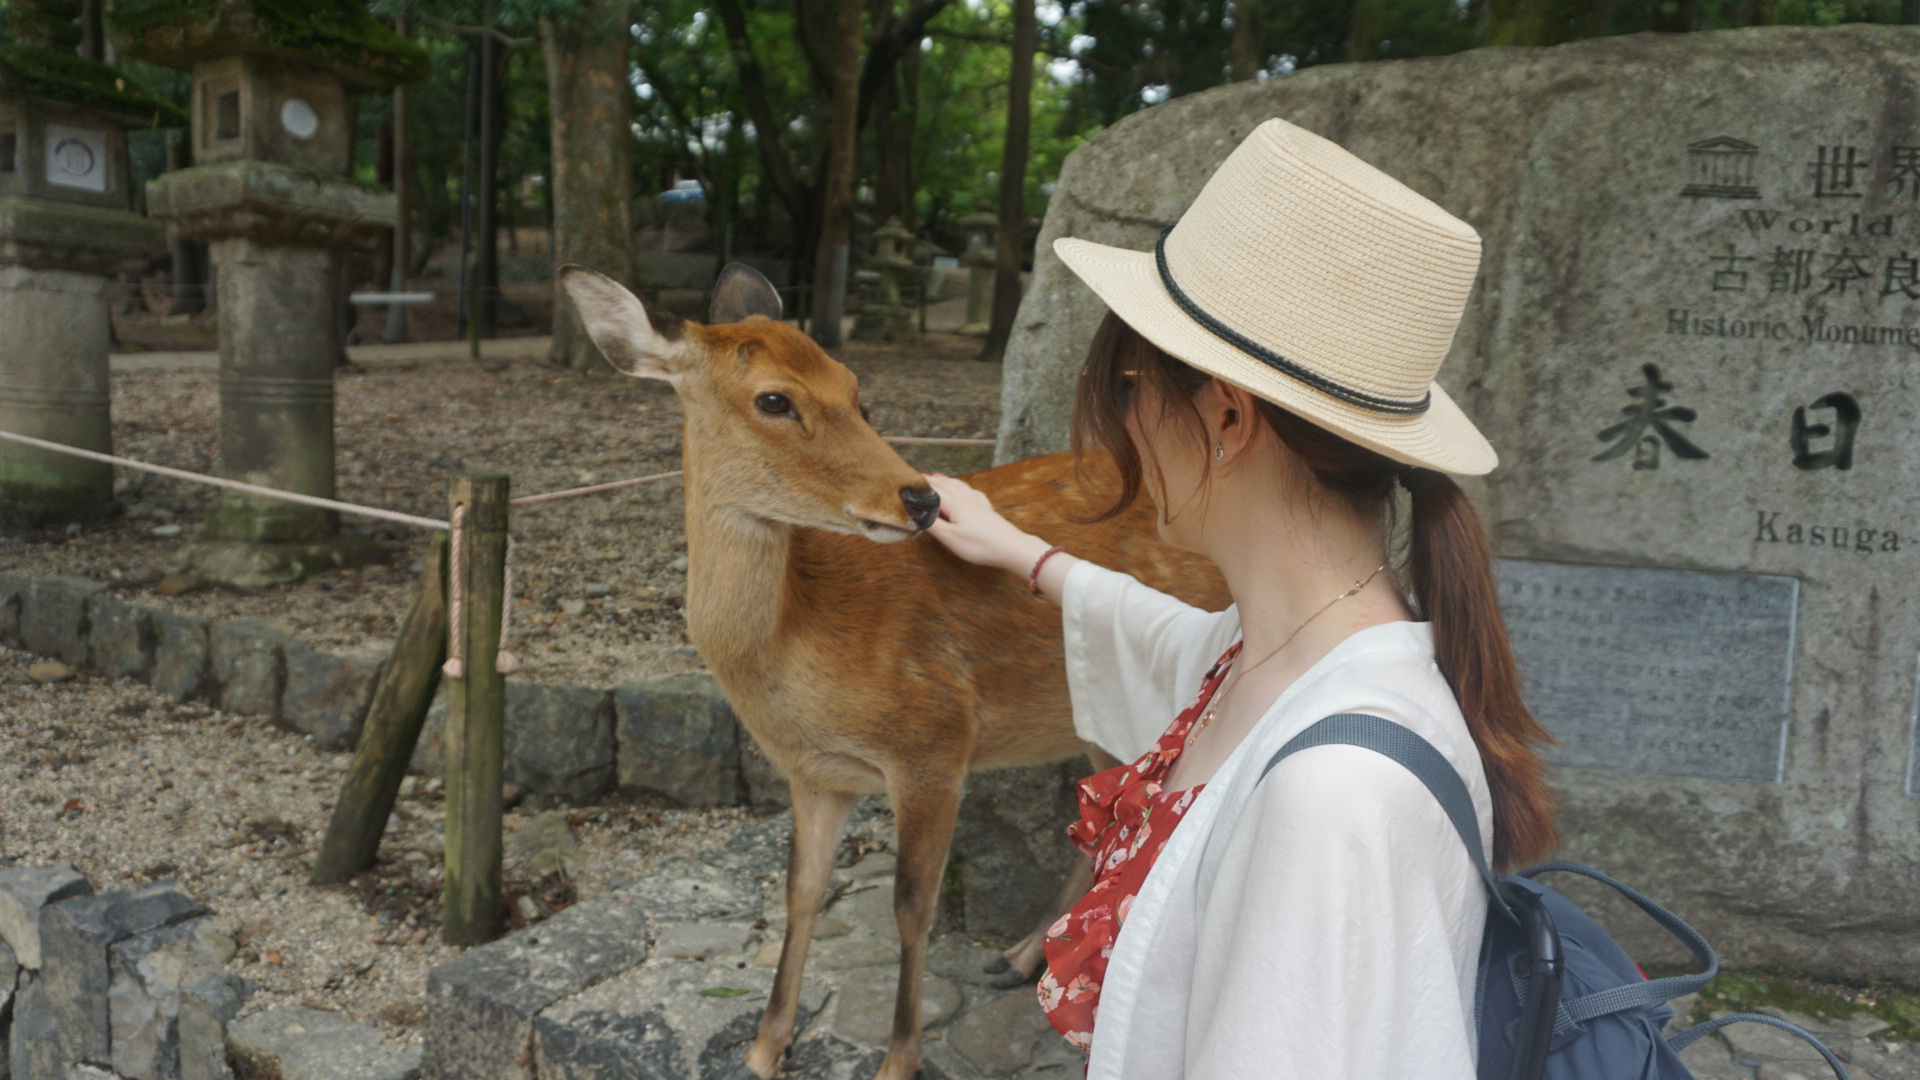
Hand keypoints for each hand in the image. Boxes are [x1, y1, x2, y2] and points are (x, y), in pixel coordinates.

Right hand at [923, 473, 1051, 575]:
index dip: (919, 485)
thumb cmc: (979, 545)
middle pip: (945, 484)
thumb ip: (931, 523)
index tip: (906, 479)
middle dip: (930, 480)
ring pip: (959, 485)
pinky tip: (966, 489)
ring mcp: (978, 502)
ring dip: (946, 480)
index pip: (932, 490)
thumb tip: (915, 512)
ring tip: (937, 476)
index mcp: (954, 503)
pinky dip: (963, 486)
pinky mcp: (987, 509)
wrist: (1011, 548)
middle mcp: (966, 498)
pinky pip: (971, 491)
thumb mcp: (949, 538)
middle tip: (918, 475)